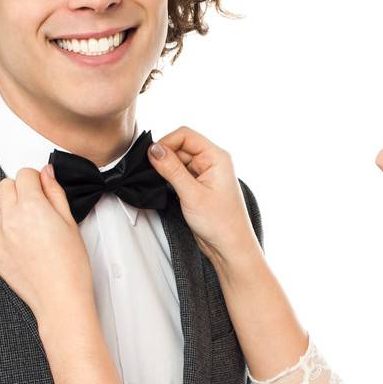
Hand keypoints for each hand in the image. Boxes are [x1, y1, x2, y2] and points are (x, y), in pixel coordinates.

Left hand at [0, 165, 93, 327]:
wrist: (60, 299)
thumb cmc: (70, 267)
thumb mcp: (70, 223)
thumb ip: (55, 193)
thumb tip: (46, 173)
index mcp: (33, 207)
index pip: (24, 174)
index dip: (35, 179)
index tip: (40, 188)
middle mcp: (11, 218)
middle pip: (5, 185)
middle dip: (19, 189)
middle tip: (33, 204)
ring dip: (4, 205)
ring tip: (20, 219)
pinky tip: (7, 232)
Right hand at [146, 127, 262, 270]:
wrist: (230, 247)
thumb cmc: (221, 223)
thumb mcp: (191, 194)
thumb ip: (171, 169)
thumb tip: (154, 149)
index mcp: (216, 157)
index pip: (185, 135)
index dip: (166, 142)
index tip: (152, 157)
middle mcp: (212, 162)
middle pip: (181, 147)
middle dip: (165, 157)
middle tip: (154, 173)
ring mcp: (206, 174)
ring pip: (179, 161)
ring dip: (167, 169)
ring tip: (163, 185)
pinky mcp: (199, 187)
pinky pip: (181, 175)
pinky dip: (171, 179)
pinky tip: (168, 190)